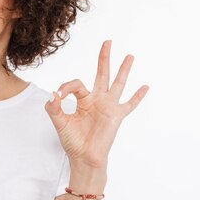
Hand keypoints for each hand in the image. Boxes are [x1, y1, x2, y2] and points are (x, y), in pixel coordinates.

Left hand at [44, 40, 148, 170]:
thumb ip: (54, 107)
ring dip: (123, 70)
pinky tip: (146, 86)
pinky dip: (138, 96)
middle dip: (104, 58)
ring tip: (130, 56)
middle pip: (101, 73)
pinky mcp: (117, 116)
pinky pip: (129, 104)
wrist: (84, 157)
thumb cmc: (72, 141)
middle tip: (107, 42)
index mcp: (83, 100)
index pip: (76, 83)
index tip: (59, 95)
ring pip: (117, 83)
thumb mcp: (59, 122)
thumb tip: (53, 94)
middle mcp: (97, 100)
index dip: (66, 87)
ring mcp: (108, 106)